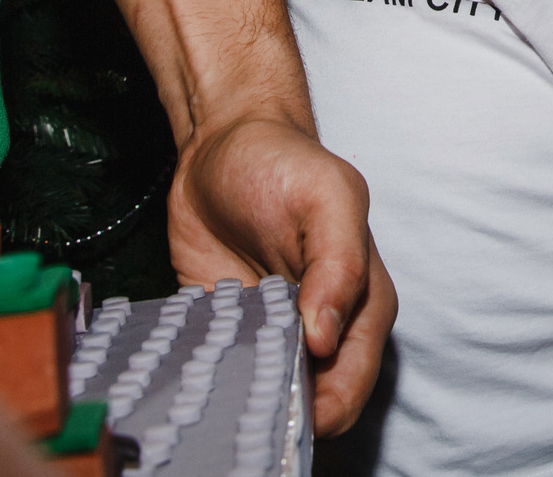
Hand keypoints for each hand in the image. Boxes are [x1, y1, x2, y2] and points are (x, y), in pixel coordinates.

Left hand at [169, 108, 397, 435]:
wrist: (222, 143)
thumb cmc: (284, 162)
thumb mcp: (325, 197)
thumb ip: (339, 263)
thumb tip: (327, 337)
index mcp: (362, 305)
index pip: (350, 387)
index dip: (320, 406)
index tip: (279, 394)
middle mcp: (321, 330)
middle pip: (309, 405)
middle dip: (278, 409)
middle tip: (240, 388)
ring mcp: (272, 334)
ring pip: (263, 398)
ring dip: (240, 399)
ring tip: (214, 376)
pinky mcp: (226, 332)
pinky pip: (220, 374)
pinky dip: (206, 379)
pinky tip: (191, 365)